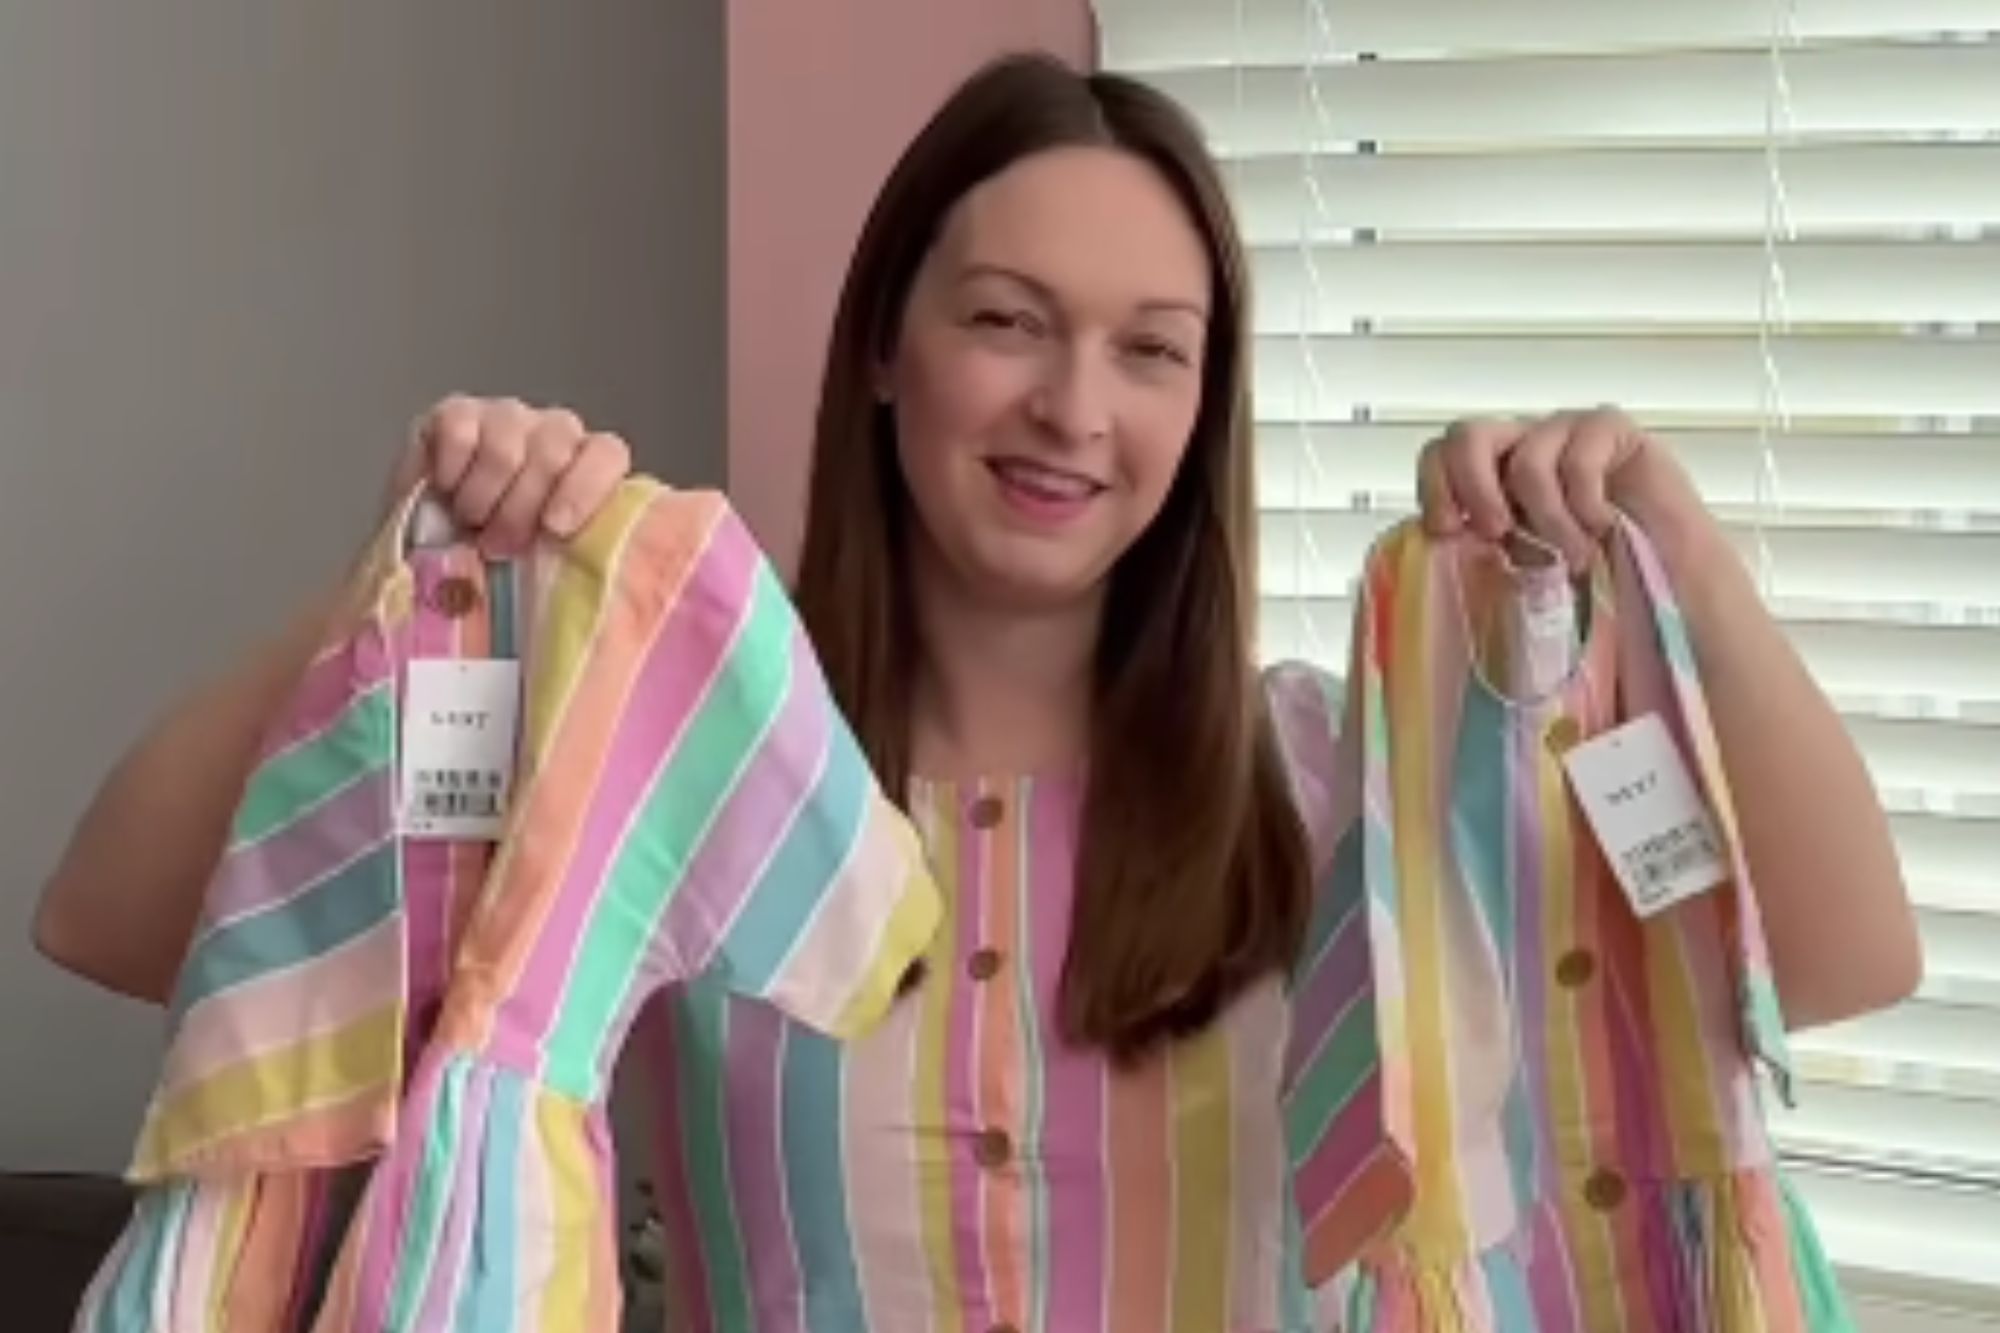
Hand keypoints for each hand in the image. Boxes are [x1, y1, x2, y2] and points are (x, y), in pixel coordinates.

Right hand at [387, 396, 632, 555]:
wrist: (431, 548)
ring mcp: (508, 418)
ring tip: (469, 522)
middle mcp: (554, 434)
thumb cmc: (498, 563)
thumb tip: (589, 617)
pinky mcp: (458, 412)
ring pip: (507, 440)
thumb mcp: (542, 572)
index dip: (585, 486)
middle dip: (521, 506)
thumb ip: (571, 570)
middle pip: (553, 449)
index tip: (556, 527)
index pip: (607, 453)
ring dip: (483, 493)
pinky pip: (460, 430)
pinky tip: (445, 491)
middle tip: (497, 546)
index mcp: (588, 469)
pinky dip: (451, 468)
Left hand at [1415, 406, 1715, 570]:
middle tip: (1499, 533)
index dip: (1434, 486)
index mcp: (1492, 476)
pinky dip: (1586, 505)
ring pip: (1527, 457)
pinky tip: (1605, 528)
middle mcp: (1522, 447)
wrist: (1671, 585)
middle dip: (1474, 487)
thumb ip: (1482, 545)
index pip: (1439, 455)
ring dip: (1548, 520)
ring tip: (1576, 558)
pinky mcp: (1610, 429)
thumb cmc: (1593, 579)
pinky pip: (1579, 455)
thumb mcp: (1521, 566)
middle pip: (1467, 434)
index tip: (1448, 530)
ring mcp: (1565, 432)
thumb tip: (1433, 543)